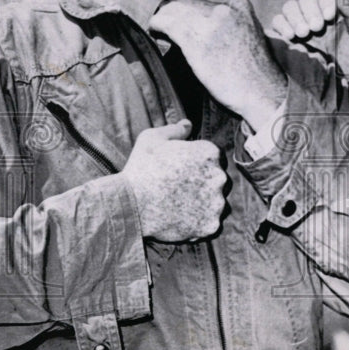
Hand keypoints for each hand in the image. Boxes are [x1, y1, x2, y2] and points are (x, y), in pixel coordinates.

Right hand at [120, 120, 226, 241]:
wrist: (129, 205)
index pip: (214, 157)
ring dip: (204, 203)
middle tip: (180, 188)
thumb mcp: (152, 138)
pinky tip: (183, 218)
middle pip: (218, 179)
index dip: (198, 164)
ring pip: (216, 201)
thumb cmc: (140, 168)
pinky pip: (211, 223)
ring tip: (181, 205)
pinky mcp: (211, 225)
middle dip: (204, 183)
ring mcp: (217, 202)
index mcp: (210, 153)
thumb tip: (188, 124)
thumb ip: (175, 130)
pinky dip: (201, 222)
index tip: (182, 171)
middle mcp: (219, 176)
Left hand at [149, 0, 287, 130]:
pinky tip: (156, 33)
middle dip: (176, 12)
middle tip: (168, 25)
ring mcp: (208, 22)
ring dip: (164, 18)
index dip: (193, 10)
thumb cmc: (256, 70)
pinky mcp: (193, 38)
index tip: (188, 21)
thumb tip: (209, 23)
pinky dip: (157, 26)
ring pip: (173, 9)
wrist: (261, 91)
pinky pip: (165, 23)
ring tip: (160, 30)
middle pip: (187, 1)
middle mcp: (223, 8)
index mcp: (239, 4)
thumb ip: (233, 21)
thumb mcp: (250, 33)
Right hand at [270, 0, 348, 80]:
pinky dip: (281, 25)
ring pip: (290, 8)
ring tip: (303, 34)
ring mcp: (300, 25)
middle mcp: (316, 14)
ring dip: (295, 17)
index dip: (325, 1)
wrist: (343, 84)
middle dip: (310, 11)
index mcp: (334, 10)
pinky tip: (291, 37)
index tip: (329, 16)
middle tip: (316, 28)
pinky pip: (277, 22)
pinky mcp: (287, 38)